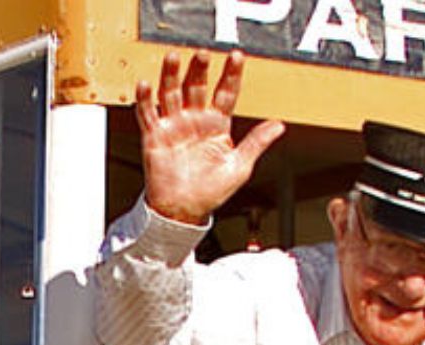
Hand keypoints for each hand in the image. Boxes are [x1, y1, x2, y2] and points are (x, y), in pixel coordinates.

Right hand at [134, 50, 285, 225]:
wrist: (184, 211)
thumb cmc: (211, 191)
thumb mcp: (240, 166)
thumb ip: (256, 142)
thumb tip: (279, 125)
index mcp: (217, 125)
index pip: (225, 93)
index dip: (231, 75)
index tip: (236, 57)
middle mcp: (195, 121)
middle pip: (197, 87)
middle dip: (199, 70)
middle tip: (202, 53)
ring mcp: (174, 126)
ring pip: (171, 93)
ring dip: (171, 75)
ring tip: (173, 57)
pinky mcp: (155, 136)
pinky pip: (148, 114)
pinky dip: (145, 99)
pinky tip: (146, 84)